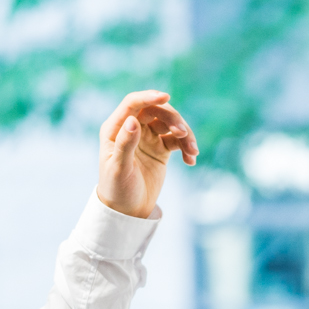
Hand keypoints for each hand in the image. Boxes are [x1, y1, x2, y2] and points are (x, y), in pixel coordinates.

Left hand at [96, 90, 198, 217]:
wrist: (128, 211)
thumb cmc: (117, 190)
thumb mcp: (119, 168)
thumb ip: (125, 144)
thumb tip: (133, 120)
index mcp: (115, 128)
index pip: (132, 104)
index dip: (149, 97)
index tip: (166, 97)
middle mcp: (131, 128)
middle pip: (156, 110)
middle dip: (173, 119)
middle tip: (183, 134)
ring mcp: (147, 137)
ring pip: (170, 124)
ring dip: (184, 134)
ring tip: (192, 151)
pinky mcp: (160, 148)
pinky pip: (177, 140)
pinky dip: (186, 147)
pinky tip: (191, 160)